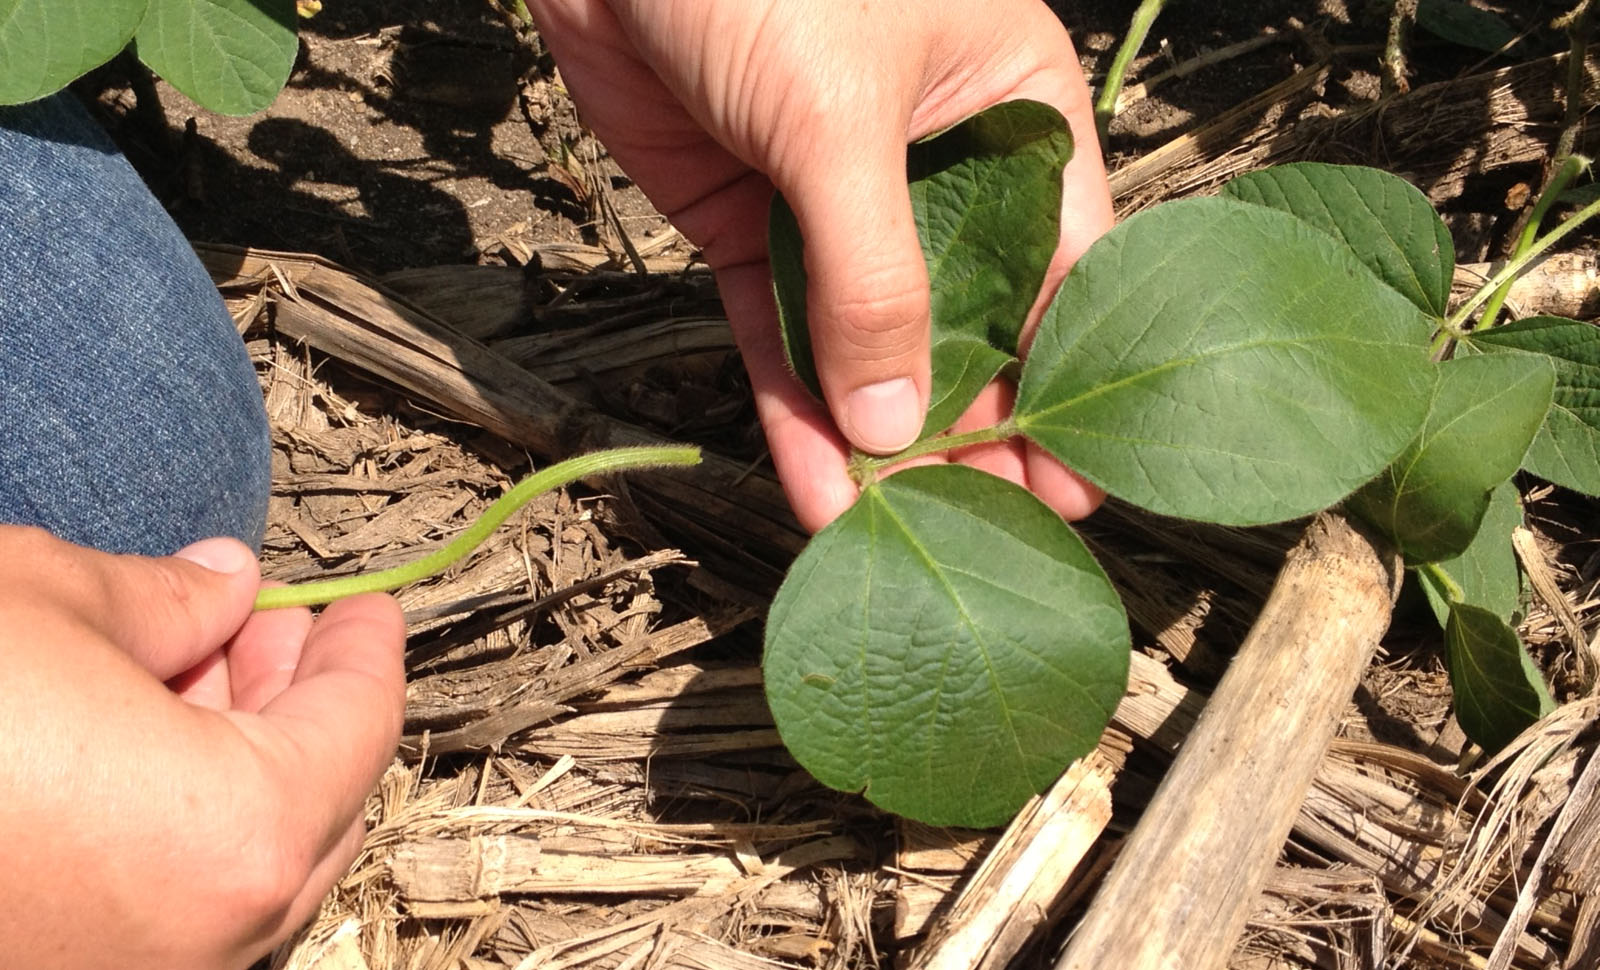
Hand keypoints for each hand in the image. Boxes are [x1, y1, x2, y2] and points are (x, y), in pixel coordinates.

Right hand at [0, 527, 404, 969]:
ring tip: (194, 668)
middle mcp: (205, 937)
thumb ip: (170, 598)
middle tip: (277, 627)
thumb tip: (223, 587)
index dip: (365, 652)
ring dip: (237, 758)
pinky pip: (166, 897)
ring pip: (239, 860)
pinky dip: (176, 820)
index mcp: (237, 839)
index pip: (357, 728)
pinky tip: (131, 740)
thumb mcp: (48, 605)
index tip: (365, 610)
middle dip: (301, 701)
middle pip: (313, 803)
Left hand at [529, 0, 1114, 529]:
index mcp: (1011, 109)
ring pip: (868, 344)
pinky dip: (794, 410)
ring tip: (899, 534)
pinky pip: (778, 337)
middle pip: (968, 323)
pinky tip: (819, 490)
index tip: (1074, 481)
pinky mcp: (747, 228)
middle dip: (974, 429)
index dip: (1067, 376)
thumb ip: (875, 278)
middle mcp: (937, 166)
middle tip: (988, 533)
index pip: (1061, 266)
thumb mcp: (840, 121)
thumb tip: (899, 427)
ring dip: (878, 439)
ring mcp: (836, 204)